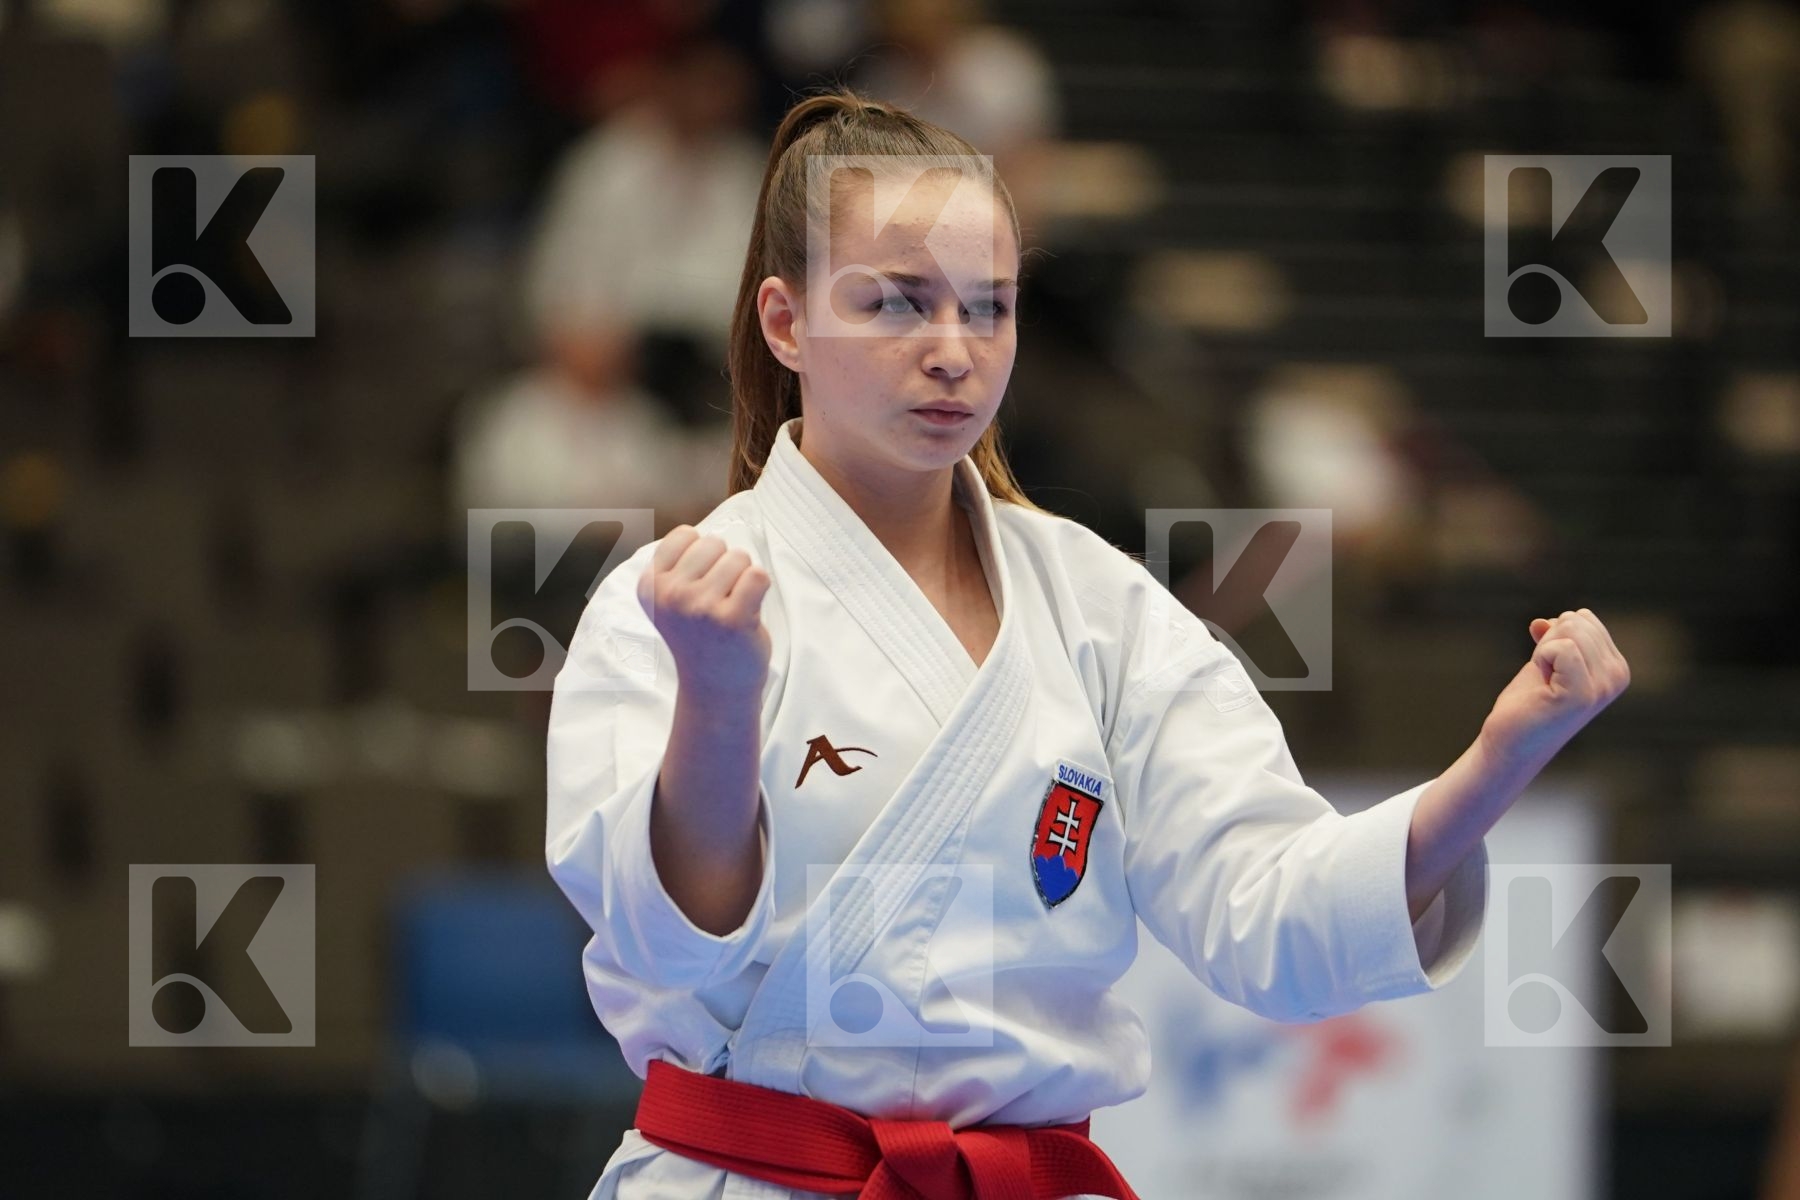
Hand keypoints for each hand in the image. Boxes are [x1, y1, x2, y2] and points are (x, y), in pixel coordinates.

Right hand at [637, 525, 772, 701]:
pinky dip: (760, 588)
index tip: (698, 584)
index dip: (702, 555)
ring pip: (739, 557)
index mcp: (650, 585)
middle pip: (714, 543)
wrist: (715, 686)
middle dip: (724, 565)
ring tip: (731, 607)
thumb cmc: (700, 636)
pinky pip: (758, 575)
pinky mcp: (732, 619)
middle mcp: (671, 595)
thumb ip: (678, 565)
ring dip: (742, 579)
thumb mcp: (670, 599)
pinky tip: (748, 612)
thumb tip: (699, 533)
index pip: (685, 534)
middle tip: (718, 600)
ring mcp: (701, 607)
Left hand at [1478, 607, 1630, 774]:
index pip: (1583, 618)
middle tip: (1545, 678)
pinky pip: (1560, 647)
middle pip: (1575, 621)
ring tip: (1544, 683)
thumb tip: (1540, 623)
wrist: (1511, 743)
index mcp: (1617, 667)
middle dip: (1549, 643)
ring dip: (1543, 653)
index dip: (1554, 638)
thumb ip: (1554, 636)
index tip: (1552, 669)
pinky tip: (1541, 686)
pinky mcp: (1582, 694)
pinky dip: (1540, 660)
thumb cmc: (1529, 703)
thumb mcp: (1546, 660)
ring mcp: (1603, 686)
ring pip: (1568, 630)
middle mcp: (1618, 676)